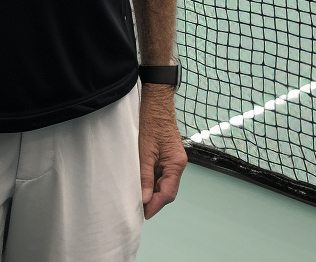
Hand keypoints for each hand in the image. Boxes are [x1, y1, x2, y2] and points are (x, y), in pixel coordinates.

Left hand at [138, 85, 186, 218]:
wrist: (155, 102)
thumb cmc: (152, 122)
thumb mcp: (145, 152)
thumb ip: (145, 176)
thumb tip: (145, 199)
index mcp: (176, 163)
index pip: (168, 193)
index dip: (155, 205)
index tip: (143, 214)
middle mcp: (178, 164)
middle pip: (168, 191)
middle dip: (154, 201)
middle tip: (137, 207)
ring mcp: (173, 160)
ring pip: (164, 184)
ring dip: (152, 191)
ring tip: (136, 196)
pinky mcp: (167, 156)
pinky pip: (161, 174)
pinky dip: (152, 181)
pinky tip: (141, 182)